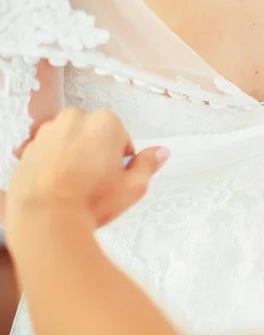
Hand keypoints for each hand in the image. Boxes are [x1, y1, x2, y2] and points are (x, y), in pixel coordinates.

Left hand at [5, 108, 168, 236]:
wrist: (45, 219)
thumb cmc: (86, 202)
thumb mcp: (133, 186)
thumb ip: (149, 164)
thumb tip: (159, 154)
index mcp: (105, 123)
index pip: (122, 138)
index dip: (121, 160)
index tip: (114, 175)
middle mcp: (74, 120)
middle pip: (95, 136)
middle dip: (98, 153)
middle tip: (98, 181)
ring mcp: (48, 132)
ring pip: (72, 141)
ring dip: (76, 157)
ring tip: (78, 185)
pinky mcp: (28, 146)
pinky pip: (50, 152)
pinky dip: (55, 164)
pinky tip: (60, 185)